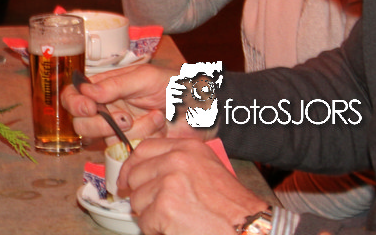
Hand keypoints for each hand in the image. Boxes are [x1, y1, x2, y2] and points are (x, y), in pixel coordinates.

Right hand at [62, 64, 194, 141]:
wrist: (204, 110)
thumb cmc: (176, 86)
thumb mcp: (145, 78)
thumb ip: (115, 84)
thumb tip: (86, 92)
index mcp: (104, 87)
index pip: (73, 95)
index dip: (74, 103)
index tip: (89, 107)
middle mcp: (106, 109)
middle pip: (80, 124)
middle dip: (99, 124)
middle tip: (124, 118)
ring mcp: (118, 131)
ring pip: (101, 141)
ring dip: (129, 130)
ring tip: (154, 118)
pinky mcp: (132, 148)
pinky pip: (124, 150)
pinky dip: (142, 139)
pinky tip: (159, 128)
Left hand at [118, 138, 268, 234]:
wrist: (249, 231)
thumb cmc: (234, 209)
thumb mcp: (209, 171)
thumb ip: (179, 164)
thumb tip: (147, 169)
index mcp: (187, 149)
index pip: (144, 149)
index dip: (131, 166)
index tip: (125, 180)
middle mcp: (176, 161)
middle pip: (136, 175)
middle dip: (143, 195)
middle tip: (162, 210)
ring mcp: (169, 183)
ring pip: (138, 201)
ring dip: (151, 216)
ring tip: (177, 221)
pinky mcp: (164, 208)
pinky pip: (145, 222)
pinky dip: (156, 231)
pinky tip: (178, 230)